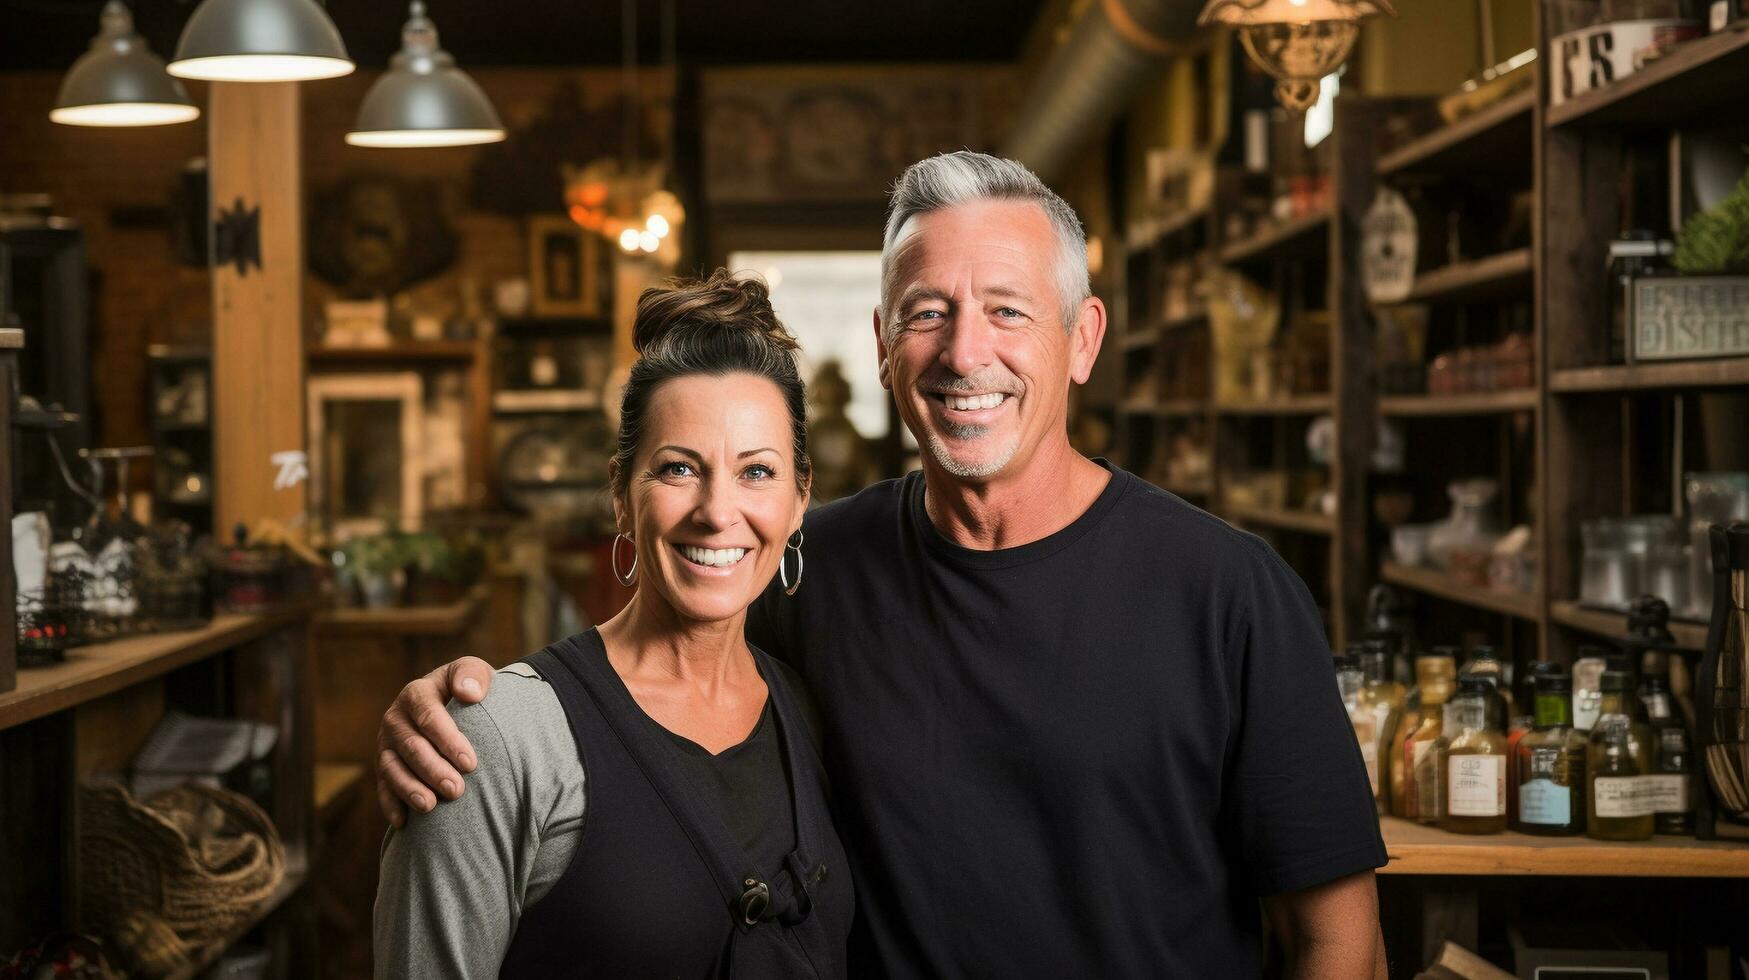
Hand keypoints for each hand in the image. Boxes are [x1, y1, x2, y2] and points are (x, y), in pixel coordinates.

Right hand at [376, 657, 495, 827]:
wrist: (455, 702)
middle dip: (433, 770)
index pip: (429, 717)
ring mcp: (386, 744)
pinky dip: (390, 804)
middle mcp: (395, 718)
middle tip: (456, 790)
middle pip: (411, 746)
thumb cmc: (469, 689)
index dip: (448, 741)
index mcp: (416, 693)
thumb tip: (469, 693)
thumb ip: (472, 675)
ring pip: (392, 768)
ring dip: (410, 789)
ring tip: (430, 807)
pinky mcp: (384, 765)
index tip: (470, 763)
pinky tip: (403, 823)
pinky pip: (383, 786)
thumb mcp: (474, 672)